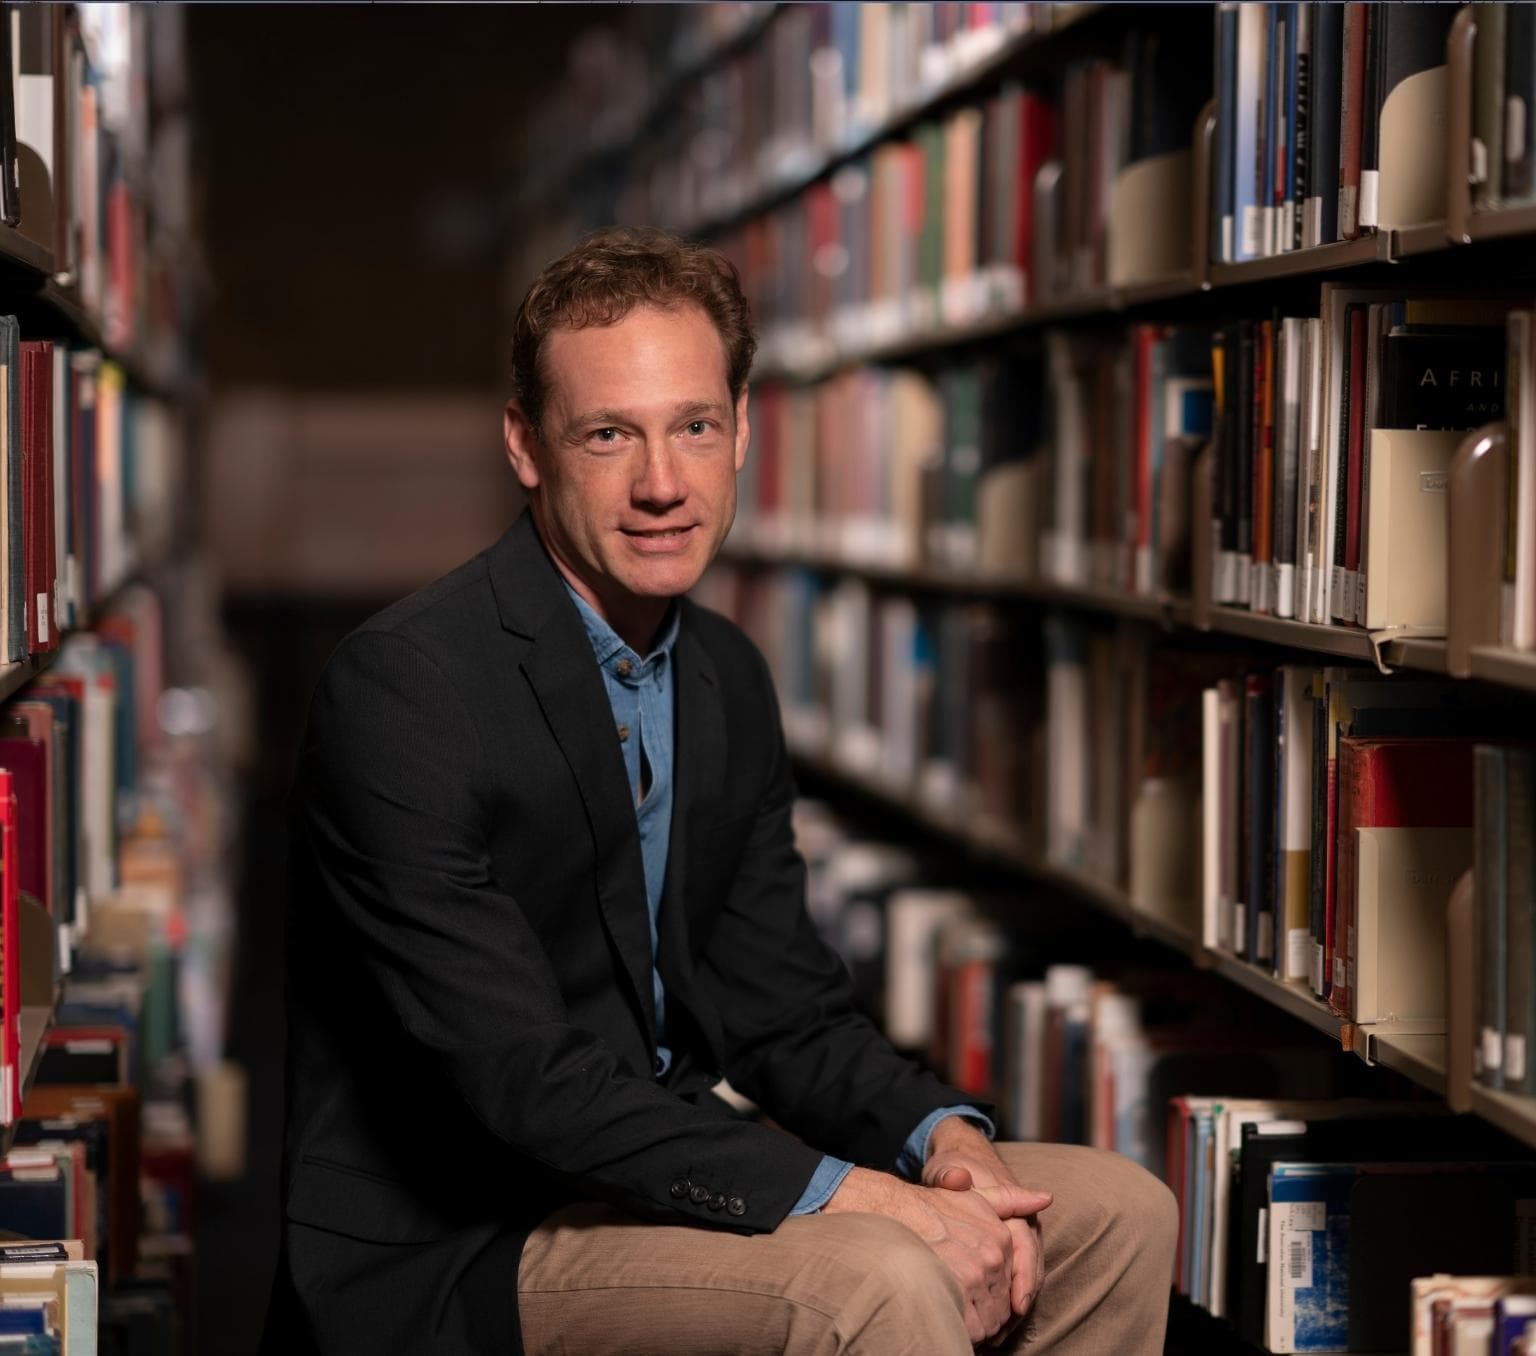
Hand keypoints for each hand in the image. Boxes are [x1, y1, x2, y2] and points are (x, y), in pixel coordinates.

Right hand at [823, 1166, 1017, 1342]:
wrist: (889, 1211)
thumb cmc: (929, 1205)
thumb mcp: (973, 1195)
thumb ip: (1010, 1199)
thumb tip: (1045, 1198)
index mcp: (1000, 1236)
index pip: (1013, 1282)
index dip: (996, 1297)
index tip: (979, 1300)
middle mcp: (992, 1256)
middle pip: (1002, 1304)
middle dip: (988, 1315)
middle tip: (968, 1315)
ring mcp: (975, 1275)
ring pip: (990, 1320)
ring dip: (978, 1327)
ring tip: (958, 1320)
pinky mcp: (957, 1293)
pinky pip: (971, 1327)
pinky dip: (964, 1333)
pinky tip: (950, 1325)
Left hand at [923, 1119, 1051, 1339]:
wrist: (962, 1162)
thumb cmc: (954, 1169)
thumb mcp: (948, 1169)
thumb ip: (950, 1175)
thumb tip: (958, 1178)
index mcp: (1012, 1204)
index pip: (1025, 1244)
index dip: (1023, 1275)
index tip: (1018, 1304)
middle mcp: (1022, 1222)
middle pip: (1031, 1266)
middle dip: (1021, 1298)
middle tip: (1005, 1328)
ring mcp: (1019, 1236)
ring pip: (1028, 1276)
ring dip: (1016, 1304)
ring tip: (1000, 1333)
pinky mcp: (1011, 1249)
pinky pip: (1017, 1278)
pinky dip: (1008, 1300)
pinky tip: (996, 1323)